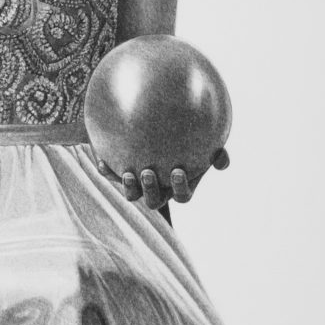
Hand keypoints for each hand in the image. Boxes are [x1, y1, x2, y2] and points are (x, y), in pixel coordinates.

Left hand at [95, 147, 230, 208]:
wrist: (159, 123)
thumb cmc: (188, 135)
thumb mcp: (205, 142)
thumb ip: (216, 151)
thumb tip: (223, 159)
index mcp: (180, 185)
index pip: (182, 196)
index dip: (179, 188)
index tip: (177, 170)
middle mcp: (159, 189)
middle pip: (155, 201)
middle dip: (151, 190)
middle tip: (148, 172)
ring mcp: (139, 184)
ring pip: (132, 195)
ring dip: (130, 187)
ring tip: (128, 173)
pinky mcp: (119, 173)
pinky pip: (111, 176)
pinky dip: (106, 171)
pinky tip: (101, 160)